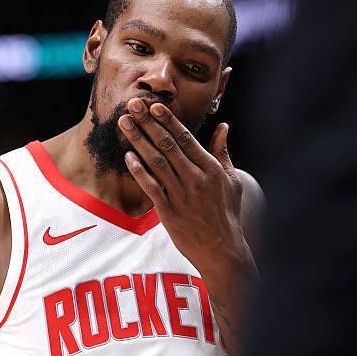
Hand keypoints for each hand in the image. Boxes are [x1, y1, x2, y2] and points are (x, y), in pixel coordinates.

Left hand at [117, 98, 254, 275]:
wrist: (222, 250)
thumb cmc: (227, 213)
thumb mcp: (231, 181)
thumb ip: (223, 152)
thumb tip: (223, 126)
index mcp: (210, 169)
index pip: (186, 138)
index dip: (168, 120)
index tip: (154, 105)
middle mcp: (195, 179)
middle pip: (167, 145)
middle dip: (148, 123)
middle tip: (132, 105)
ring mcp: (181, 196)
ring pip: (156, 162)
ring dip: (138, 140)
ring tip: (125, 123)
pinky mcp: (169, 212)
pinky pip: (151, 188)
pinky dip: (139, 171)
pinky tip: (128, 156)